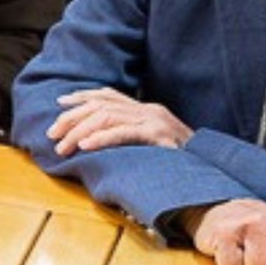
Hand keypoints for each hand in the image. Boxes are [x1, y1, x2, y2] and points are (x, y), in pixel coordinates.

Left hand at [46, 86, 192, 154]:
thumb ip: (131, 138)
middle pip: (100, 105)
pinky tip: (86, 146)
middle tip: (52, 135)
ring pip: (107, 116)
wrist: (213, 168)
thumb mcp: (153, 145)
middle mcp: (148, 110)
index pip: (107, 95)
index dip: (81, 97)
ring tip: (63, 146)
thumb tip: (98, 145)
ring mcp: (155, 120)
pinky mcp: (159, 135)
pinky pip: (124, 133)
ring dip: (79, 132)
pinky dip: (102, 138)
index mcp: (146, 109)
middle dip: (72, 118)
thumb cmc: (181, 162)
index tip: (60, 103)